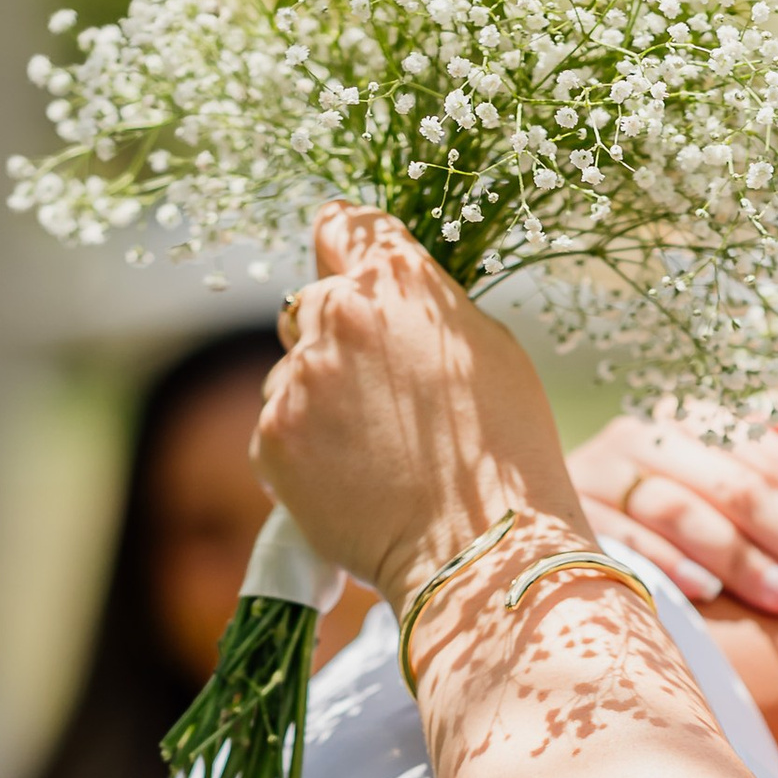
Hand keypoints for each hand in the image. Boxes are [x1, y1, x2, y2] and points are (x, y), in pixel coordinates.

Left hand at [256, 208, 579, 596]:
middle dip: (336, 338)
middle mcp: (338, 315)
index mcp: (398, 282)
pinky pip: (278, 426)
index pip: (344, 224)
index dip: (347, 247)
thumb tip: (390, 297)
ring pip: (291, 371)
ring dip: (320, 398)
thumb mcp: (492, 352)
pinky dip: (305, 450)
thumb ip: (430, 305)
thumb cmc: (505, 457)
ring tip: (378, 450)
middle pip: (310, 302)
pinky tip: (354, 479)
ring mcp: (297, 379)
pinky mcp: (272, 438)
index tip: (351, 269)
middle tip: (384, 396)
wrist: (481, 553)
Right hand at [573, 411, 777, 617]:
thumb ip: (767, 445)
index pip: (776, 455)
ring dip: (745, 559)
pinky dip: (666, 565)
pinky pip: (622, 541)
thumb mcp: (709, 462)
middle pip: (739, 487)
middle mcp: (647, 437)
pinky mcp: (566, 518)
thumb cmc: (651, 497)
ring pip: (685, 512)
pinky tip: (708, 596)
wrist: (530, 514)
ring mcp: (601, 475)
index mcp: (692, 417)